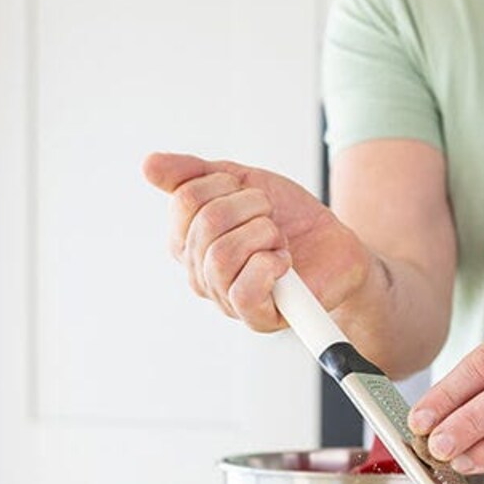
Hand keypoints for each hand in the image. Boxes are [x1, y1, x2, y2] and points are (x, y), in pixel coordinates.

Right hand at [142, 152, 370, 329]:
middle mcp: (200, 273)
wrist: (335, 245)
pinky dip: (269, 266)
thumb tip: (148, 165)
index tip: (251, 194)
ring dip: (263, 234)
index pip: (185, 199)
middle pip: (206, 224)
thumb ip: (196, 174)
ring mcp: (226, 299)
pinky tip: (283, 262)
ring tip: (278, 239)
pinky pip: (244, 291)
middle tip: (271, 216)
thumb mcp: (243, 182)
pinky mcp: (256, 318)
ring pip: (221, 257)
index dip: (226, 184)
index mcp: (189, 240)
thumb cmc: (289, 219)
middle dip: (252, 207)